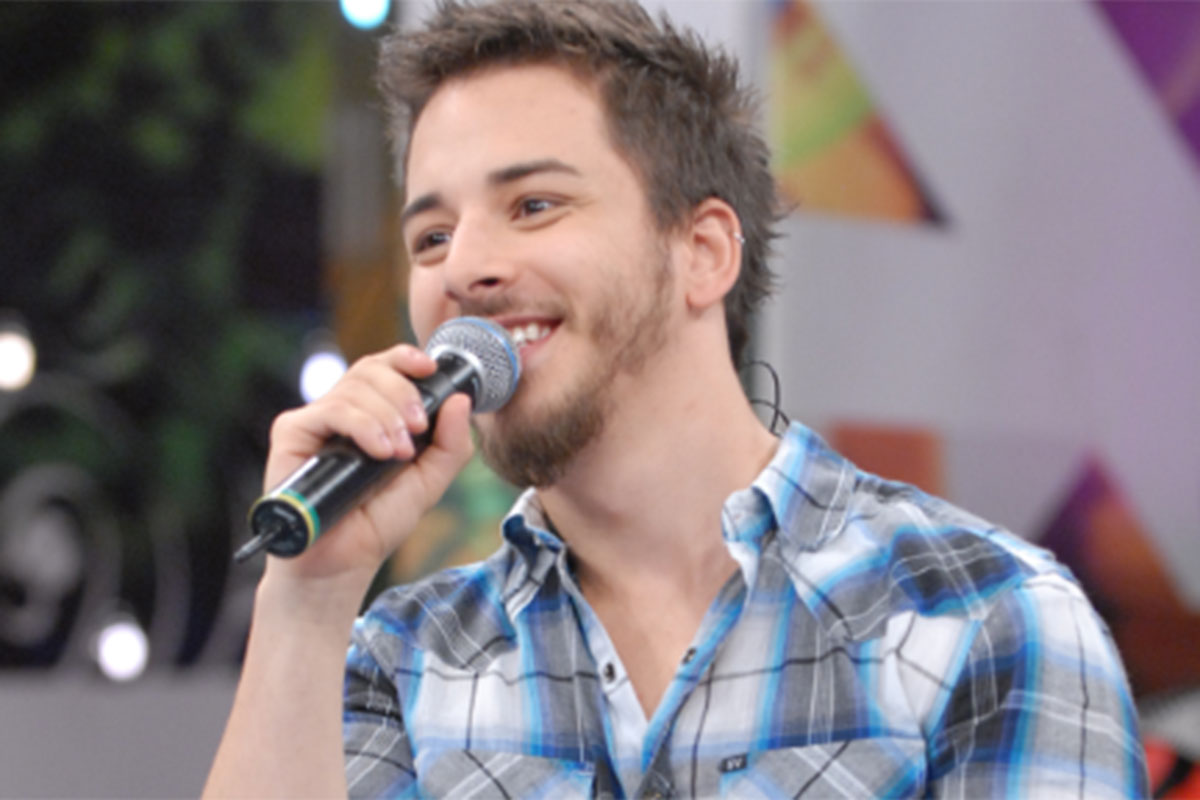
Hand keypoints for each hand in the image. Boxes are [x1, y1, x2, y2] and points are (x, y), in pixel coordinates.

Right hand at [259, 343, 474, 590]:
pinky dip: (363, 425)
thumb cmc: (377, 522)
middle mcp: (342, 411)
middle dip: (403, 392)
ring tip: (399, 453)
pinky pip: (330, 409)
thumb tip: (461, 400)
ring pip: (353, 387)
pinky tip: (380, 452)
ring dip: (387, 415)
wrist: (341, 563)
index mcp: (371, 414)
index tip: (430, 368)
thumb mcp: (428, 482)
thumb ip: (450, 445)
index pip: (385, 367)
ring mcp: (315, 421)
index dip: (406, 358)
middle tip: (419, 426)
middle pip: (370, 369)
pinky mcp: (292, 433)